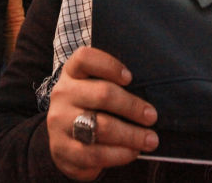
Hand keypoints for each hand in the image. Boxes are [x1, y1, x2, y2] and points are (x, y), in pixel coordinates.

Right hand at [47, 46, 158, 180]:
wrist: (62, 138)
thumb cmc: (89, 106)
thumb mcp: (92, 87)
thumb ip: (113, 83)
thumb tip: (150, 91)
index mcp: (71, 72)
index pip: (85, 58)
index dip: (109, 65)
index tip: (130, 77)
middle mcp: (62, 94)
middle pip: (102, 94)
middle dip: (132, 106)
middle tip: (152, 116)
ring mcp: (59, 122)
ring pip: (101, 127)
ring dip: (131, 134)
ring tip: (150, 139)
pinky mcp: (62, 149)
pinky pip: (96, 153)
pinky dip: (119, 154)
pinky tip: (132, 152)